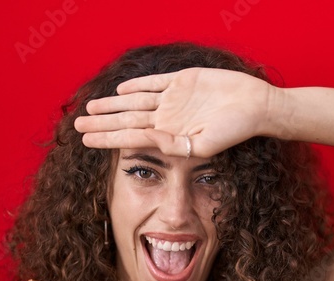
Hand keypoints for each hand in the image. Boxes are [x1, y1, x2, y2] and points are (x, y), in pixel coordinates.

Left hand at [74, 67, 276, 157]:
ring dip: (112, 105)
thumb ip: (174, 144)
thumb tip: (147, 139)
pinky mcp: (183, 81)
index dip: (107, 137)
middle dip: (101, 122)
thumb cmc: (235, 131)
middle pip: (127, 119)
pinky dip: (137, 86)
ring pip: (135, 102)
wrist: (257, 107)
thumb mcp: (203, 145)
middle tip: (76, 124)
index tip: (85, 140)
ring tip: (90, 107)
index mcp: (170, 136)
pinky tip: (121, 90)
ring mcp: (174, 100)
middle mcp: (168, 118)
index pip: (130, 137)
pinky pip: (155, 83)